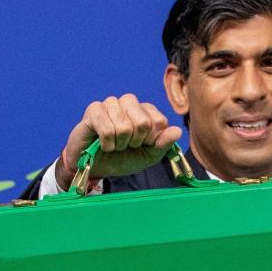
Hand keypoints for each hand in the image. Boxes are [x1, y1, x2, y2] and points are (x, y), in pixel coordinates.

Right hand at [56, 94, 182, 189]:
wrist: (96, 167)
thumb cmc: (122, 158)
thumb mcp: (147, 156)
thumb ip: (163, 144)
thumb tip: (177, 131)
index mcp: (145, 111)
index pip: (159, 121)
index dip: (151, 140)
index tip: (141, 145)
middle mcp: (129, 103)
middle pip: (143, 122)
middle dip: (135, 142)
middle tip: (126, 145)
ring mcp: (111, 104)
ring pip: (124, 126)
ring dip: (119, 143)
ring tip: (114, 144)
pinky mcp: (94, 110)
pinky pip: (107, 129)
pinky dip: (107, 143)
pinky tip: (104, 144)